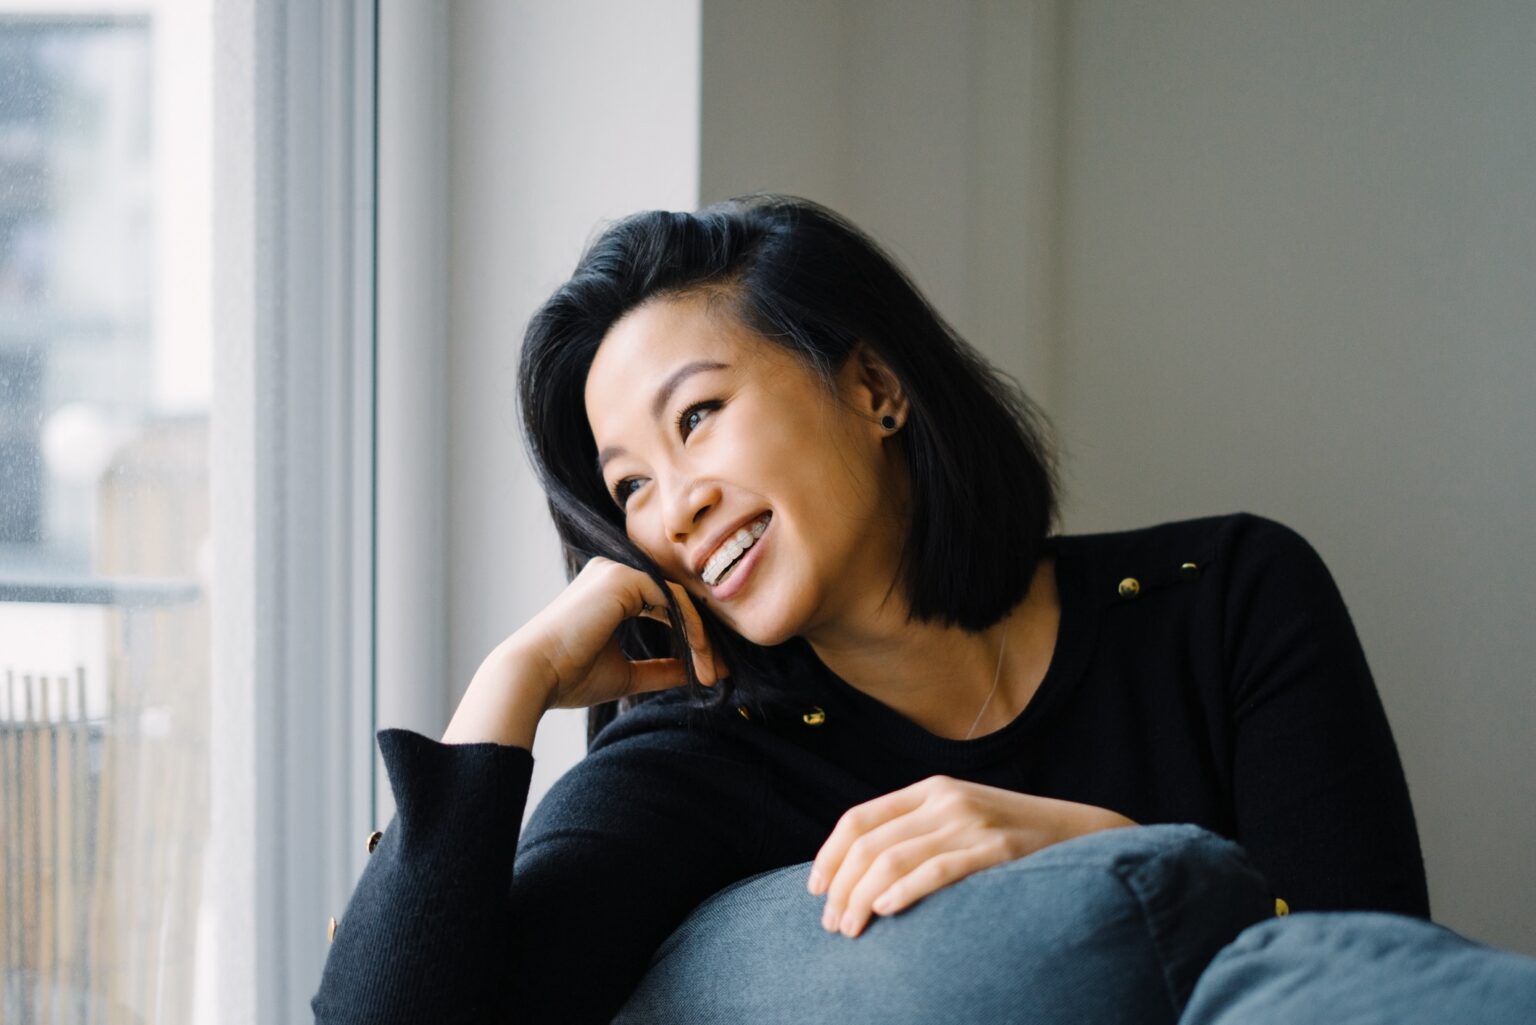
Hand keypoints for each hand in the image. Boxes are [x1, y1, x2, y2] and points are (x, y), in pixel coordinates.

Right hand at [509, 555, 724, 710]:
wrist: (534, 676)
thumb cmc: (570, 677)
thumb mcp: (627, 673)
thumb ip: (663, 668)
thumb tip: (702, 673)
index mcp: (610, 590)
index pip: (664, 605)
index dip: (690, 637)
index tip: (708, 671)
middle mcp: (613, 572)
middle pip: (674, 599)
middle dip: (700, 638)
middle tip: (714, 673)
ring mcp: (617, 570)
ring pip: (677, 598)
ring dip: (699, 636)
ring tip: (707, 672)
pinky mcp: (623, 578)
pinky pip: (672, 598)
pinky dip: (690, 626)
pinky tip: (698, 654)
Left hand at [807, 775, 1136, 937]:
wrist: (1086, 834)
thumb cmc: (1014, 839)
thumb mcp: (961, 819)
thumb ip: (918, 832)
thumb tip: (861, 874)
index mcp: (931, 788)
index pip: (858, 818)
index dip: (829, 856)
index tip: (815, 890)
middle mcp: (946, 799)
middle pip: (869, 844)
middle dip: (841, 887)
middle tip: (832, 924)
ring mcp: (971, 822)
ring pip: (893, 860)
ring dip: (861, 899)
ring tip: (850, 929)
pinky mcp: (996, 850)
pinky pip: (937, 870)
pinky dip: (904, 891)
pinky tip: (884, 911)